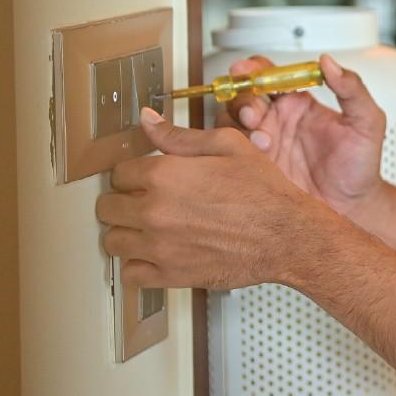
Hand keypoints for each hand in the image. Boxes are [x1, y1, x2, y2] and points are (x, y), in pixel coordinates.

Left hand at [96, 109, 338, 290]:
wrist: (287, 236)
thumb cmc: (264, 192)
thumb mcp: (228, 146)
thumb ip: (179, 135)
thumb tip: (147, 120)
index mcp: (165, 175)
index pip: (119, 173)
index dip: (133, 173)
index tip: (145, 178)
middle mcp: (155, 211)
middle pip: (108, 206)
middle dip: (124, 201)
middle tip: (145, 201)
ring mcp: (159, 246)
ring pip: (112, 240)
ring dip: (126, 232)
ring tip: (147, 228)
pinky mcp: (170, 274)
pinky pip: (130, 273)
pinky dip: (136, 265)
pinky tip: (153, 254)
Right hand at [217, 52, 385, 219]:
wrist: (353, 208)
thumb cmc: (361, 166)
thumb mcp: (367, 122)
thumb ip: (352, 89)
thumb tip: (329, 62)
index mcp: (299, 102)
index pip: (270, 74)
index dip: (255, 68)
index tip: (249, 69)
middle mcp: (276, 119)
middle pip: (243, 94)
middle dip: (243, 98)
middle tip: (254, 113)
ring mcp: (263, 143)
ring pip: (231, 121)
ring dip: (239, 125)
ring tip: (263, 142)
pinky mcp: (254, 167)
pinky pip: (230, 151)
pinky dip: (234, 149)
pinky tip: (257, 157)